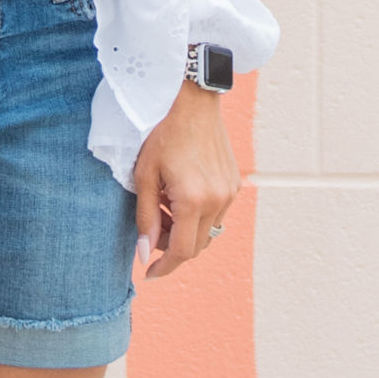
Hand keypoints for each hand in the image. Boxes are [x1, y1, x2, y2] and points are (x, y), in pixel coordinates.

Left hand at [130, 79, 239, 281]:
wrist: (192, 103)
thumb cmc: (162, 135)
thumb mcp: (144, 176)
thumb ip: (145, 218)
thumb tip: (144, 254)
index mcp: (193, 200)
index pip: (181, 251)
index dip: (164, 267)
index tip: (149, 274)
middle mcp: (217, 200)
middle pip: (197, 247)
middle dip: (172, 249)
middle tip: (151, 234)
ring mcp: (229, 193)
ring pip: (208, 233)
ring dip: (185, 232)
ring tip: (163, 207)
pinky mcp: (234, 185)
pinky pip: (216, 215)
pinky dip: (197, 217)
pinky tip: (179, 196)